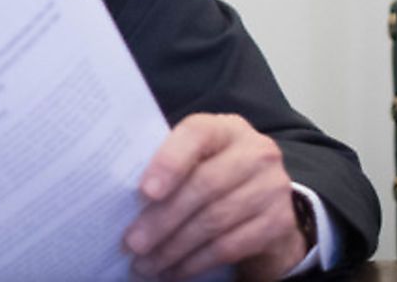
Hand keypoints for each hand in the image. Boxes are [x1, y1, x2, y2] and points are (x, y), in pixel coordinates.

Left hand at [123, 113, 306, 280]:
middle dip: (163, 218)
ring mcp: (272, 187)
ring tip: (146, 263)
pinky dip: (196, 262)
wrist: (265, 201)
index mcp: (225, 128)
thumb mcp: (196, 160)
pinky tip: (173, 271)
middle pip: (204, 186)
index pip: (197, 134)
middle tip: (133, 243)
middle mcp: (255, 152)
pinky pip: (230, 246)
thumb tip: (117, 195)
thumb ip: (169, 167)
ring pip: (214, 221)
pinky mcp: (279, 222)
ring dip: (174, 247)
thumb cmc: (213, 175)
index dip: (170, 161)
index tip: (145, 192)